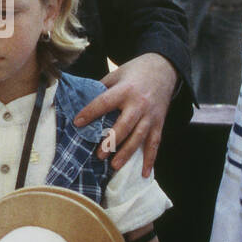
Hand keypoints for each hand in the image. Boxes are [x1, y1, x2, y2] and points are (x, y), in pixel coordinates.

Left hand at [72, 52, 178, 175]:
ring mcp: (150, 116)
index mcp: (125, 90)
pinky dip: (150, 159)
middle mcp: (139, 104)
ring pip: (139, 137)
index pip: (105, 102)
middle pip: (125, 125)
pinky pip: (155, 143)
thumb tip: (81, 100)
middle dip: (112, 141)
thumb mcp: (117, 74)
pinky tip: (144, 173)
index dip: (91, 112)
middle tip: (99, 154)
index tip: (77, 122)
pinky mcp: (159, 123)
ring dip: (127, 153)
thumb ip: (102, 88)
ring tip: (114, 166)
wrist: (164, 68)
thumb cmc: (136, 72)